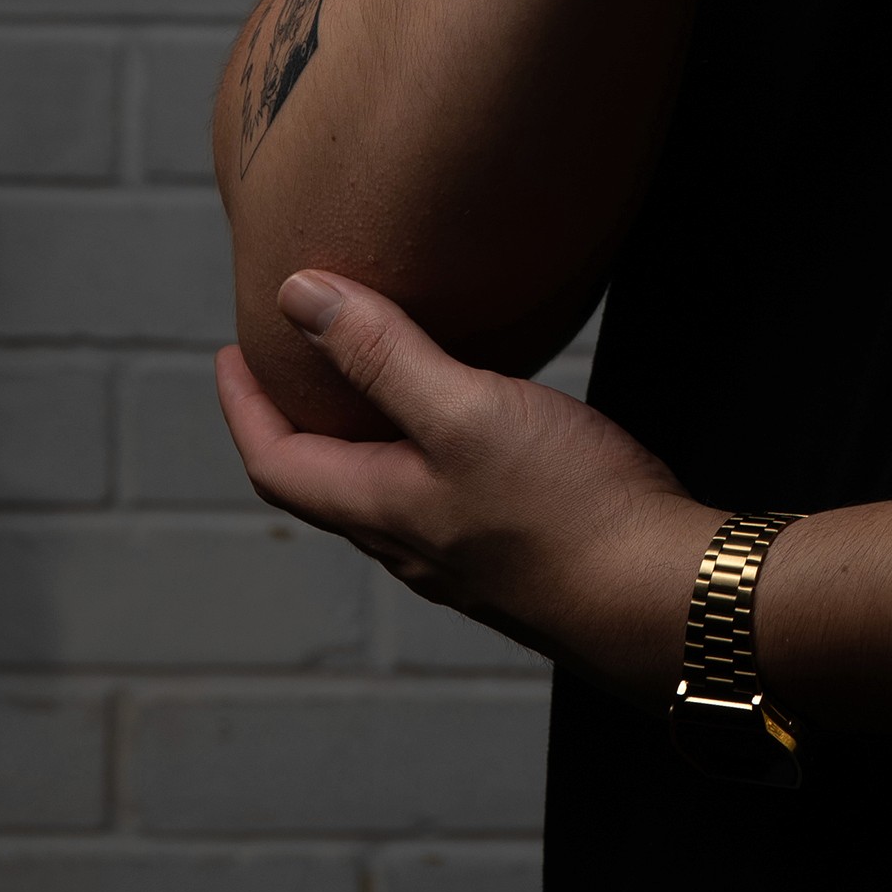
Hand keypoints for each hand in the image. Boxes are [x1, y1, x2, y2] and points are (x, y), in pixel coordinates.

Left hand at [215, 272, 719, 696]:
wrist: (660, 595)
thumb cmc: (565, 505)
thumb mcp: (465, 410)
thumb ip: (384, 353)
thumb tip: (297, 296)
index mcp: (382, 509)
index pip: (278, 463)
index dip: (244, 407)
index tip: (231, 355)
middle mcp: (411, 543)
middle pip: (326, 484)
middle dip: (299, 422)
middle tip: (296, 365)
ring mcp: (465, 558)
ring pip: (386, 495)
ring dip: (363, 439)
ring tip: (378, 383)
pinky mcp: (518, 555)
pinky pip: (443, 499)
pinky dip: (427, 452)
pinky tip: (473, 424)